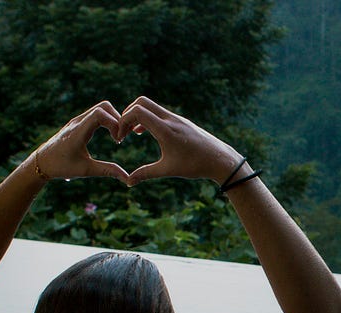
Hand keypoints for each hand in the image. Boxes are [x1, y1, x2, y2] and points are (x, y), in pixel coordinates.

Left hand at [24, 101, 130, 181]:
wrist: (41, 162)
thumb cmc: (62, 167)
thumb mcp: (86, 170)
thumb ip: (107, 171)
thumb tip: (128, 178)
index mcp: (78, 132)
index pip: (100, 114)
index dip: (115, 123)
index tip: (118, 140)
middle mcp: (77, 122)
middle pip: (104, 106)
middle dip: (117, 119)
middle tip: (121, 137)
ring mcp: (77, 120)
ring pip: (101, 108)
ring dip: (113, 119)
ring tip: (117, 137)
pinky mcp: (78, 122)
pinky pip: (96, 113)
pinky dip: (106, 120)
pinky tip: (109, 135)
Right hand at [118, 96, 245, 186]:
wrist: (220, 159)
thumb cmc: (195, 165)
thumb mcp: (168, 170)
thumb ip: (146, 174)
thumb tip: (128, 182)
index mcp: (165, 129)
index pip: (137, 112)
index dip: (123, 121)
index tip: (120, 137)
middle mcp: (170, 119)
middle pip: (141, 102)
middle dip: (127, 114)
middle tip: (123, 132)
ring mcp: (177, 118)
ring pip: (151, 106)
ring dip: (137, 116)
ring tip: (131, 133)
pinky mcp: (181, 121)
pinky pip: (159, 113)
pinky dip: (148, 118)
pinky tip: (144, 132)